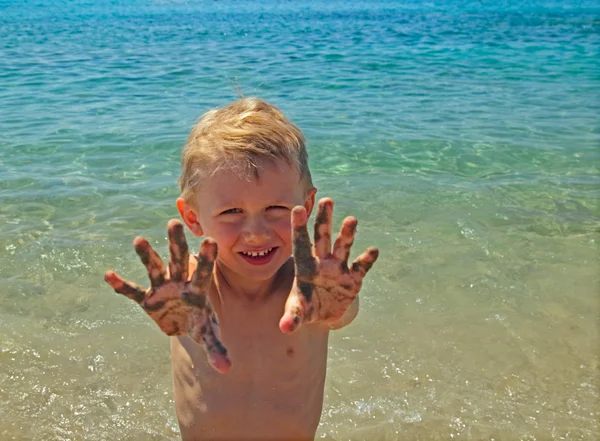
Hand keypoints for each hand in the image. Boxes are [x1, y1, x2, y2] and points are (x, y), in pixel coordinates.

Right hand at [104, 219, 230, 373]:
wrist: (184, 324)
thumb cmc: (200, 323)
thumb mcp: (208, 336)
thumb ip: (217, 349)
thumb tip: (226, 369)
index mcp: (198, 289)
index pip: (204, 271)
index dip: (207, 258)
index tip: (210, 240)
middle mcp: (180, 282)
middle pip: (179, 259)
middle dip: (176, 243)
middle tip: (174, 222)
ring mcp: (162, 288)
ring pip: (155, 268)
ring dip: (147, 255)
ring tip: (138, 240)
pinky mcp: (147, 299)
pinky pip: (132, 291)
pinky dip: (121, 286)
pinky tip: (108, 275)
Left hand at [279, 198, 378, 332]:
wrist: (323, 314)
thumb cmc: (305, 307)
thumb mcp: (298, 312)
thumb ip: (293, 317)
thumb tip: (286, 328)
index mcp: (305, 266)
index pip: (300, 243)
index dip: (298, 227)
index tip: (296, 208)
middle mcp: (322, 262)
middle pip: (322, 237)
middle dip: (324, 220)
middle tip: (327, 200)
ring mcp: (339, 268)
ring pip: (342, 247)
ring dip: (347, 234)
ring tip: (351, 220)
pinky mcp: (353, 279)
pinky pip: (361, 267)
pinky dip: (367, 259)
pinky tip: (373, 251)